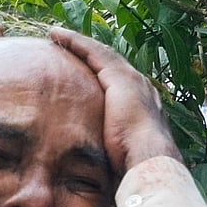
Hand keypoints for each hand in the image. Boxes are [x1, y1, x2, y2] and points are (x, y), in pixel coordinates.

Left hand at [48, 27, 180, 174]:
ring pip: (100, 52)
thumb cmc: (132, 167)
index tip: (80, 71)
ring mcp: (130, 79)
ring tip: (58, 36)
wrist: (148, 160)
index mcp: (141, 105)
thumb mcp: (117, 155)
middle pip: (108, 64)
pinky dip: (75, 42)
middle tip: (67, 44)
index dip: (97, 74)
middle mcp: (139, 87)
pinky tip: (58, 36)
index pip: (115, 84)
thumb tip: (90, 170)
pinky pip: (92, 51)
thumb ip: (106, 152)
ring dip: (78, 42)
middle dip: (88, 53)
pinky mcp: (118, 76)